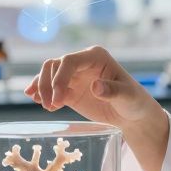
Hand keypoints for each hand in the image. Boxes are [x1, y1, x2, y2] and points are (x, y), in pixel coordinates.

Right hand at [24, 46, 157, 128]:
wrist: (131, 114)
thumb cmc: (133, 101)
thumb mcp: (127, 96)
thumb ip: (112, 91)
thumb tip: (96, 85)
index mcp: (96, 56)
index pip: (70, 60)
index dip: (60, 77)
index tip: (58, 98)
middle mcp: (82, 62)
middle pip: (54, 65)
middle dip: (47, 84)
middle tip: (50, 106)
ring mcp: (74, 76)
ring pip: (48, 74)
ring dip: (42, 89)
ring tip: (46, 106)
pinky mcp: (69, 89)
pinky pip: (50, 87)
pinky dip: (41, 92)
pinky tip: (37, 101)